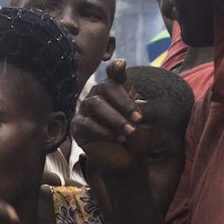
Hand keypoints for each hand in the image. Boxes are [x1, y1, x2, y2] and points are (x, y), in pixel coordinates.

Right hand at [73, 60, 146, 176]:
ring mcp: (86, 110)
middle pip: (105, 87)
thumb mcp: (146, 120)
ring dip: (114, 118)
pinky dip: (104, 131)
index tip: (121, 64)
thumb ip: (143, 108)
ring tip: (129, 131)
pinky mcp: (78, 126)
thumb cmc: (137, 135)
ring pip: (95, 104)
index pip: (114, 74)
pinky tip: (117, 138)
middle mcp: (99, 95)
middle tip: (138, 119)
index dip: (116, 69)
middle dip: (123, 102)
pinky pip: (87, 124)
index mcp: (117, 89)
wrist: (127, 158)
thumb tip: (137, 104)